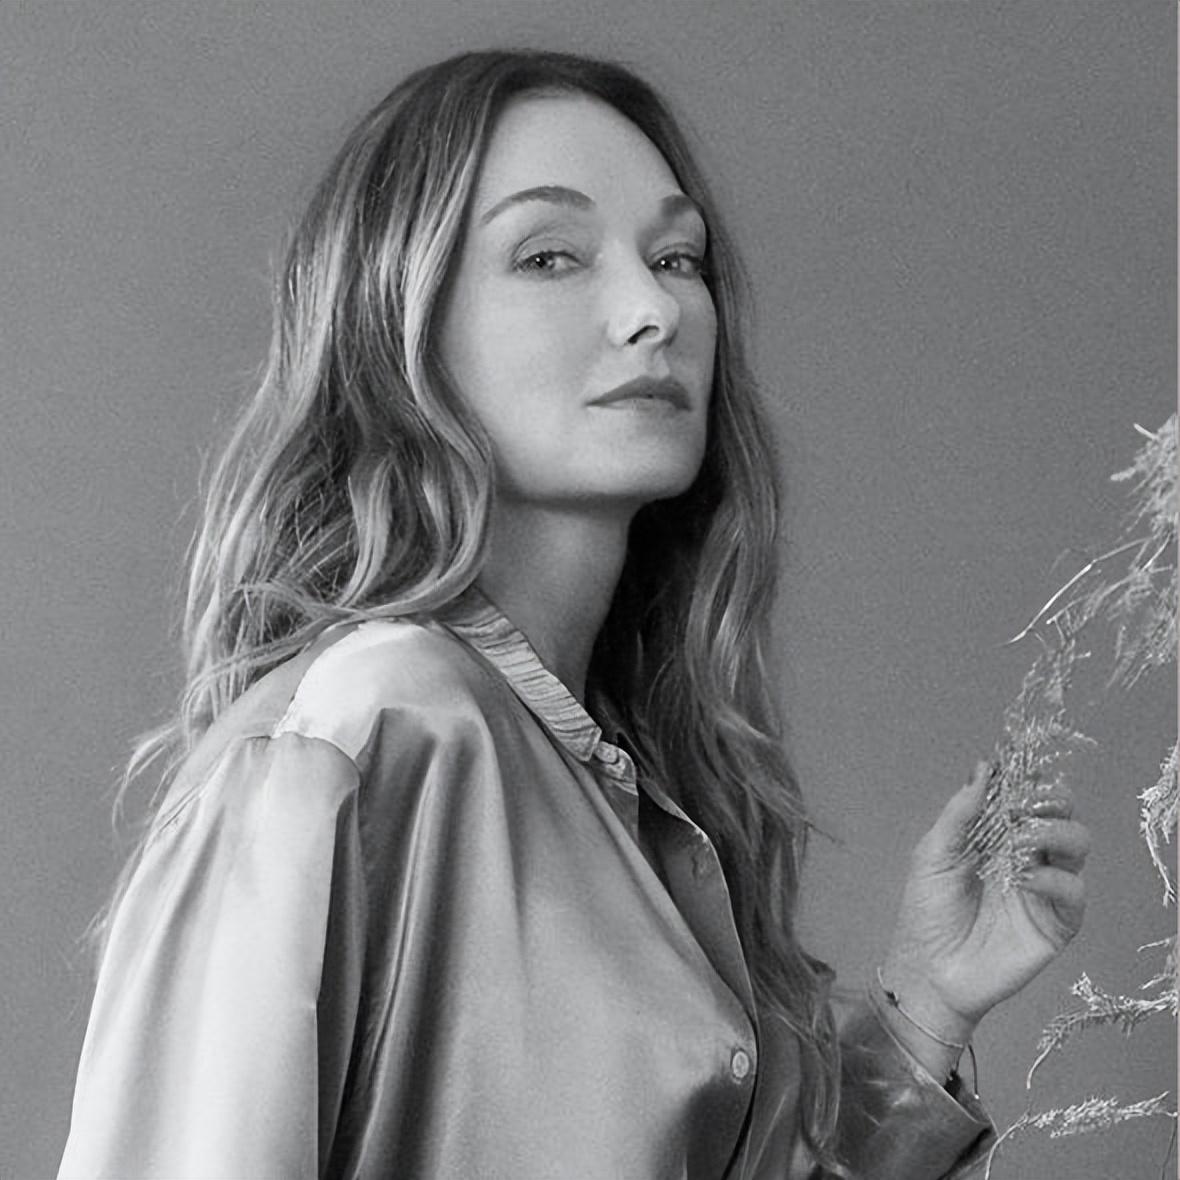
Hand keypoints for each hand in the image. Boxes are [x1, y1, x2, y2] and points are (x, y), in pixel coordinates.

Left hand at [881, 761, 1089, 1049]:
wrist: (929, 971)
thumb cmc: (926, 912)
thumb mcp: (933, 854)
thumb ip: (960, 812)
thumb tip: (983, 767)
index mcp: (998, 837)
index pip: (1029, 798)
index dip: (1029, 780)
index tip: (1016, 770)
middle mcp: (1028, 857)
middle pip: (1063, 814)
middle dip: (1049, 800)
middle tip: (1021, 806)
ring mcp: (1045, 889)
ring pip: (1078, 845)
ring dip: (1055, 831)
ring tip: (1022, 839)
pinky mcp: (1057, 924)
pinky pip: (1074, 893)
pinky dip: (1055, 879)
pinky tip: (1025, 879)